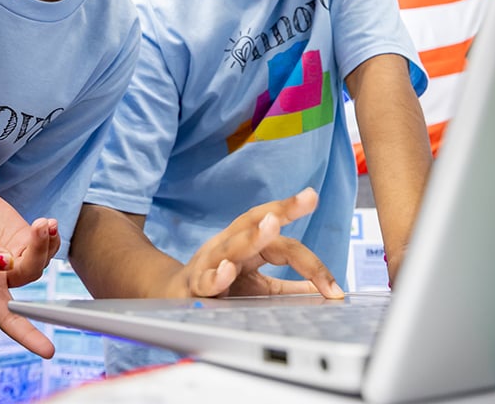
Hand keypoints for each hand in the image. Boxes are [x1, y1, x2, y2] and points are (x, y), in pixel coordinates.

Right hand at [0, 182, 60, 356]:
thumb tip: (5, 263)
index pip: (6, 316)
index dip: (26, 335)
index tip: (48, 351)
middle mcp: (1, 277)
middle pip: (30, 274)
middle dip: (39, 251)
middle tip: (40, 225)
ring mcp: (16, 259)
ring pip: (41, 260)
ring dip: (47, 240)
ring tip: (43, 221)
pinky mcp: (25, 242)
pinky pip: (48, 247)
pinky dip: (52, 236)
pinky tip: (47, 223)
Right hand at [173, 188, 343, 299]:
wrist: (169, 295)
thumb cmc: (218, 284)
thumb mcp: (256, 284)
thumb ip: (287, 286)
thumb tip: (322, 291)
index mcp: (246, 241)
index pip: (279, 235)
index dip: (304, 246)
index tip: (325, 246)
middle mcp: (228, 244)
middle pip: (255, 223)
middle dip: (281, 211)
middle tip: (307, 199)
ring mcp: (209, 263)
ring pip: (231, 247)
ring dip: (251, 236)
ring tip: (271, 225)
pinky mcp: (193, 286)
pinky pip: (206, 281)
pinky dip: (217, 277)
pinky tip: (227, 273)